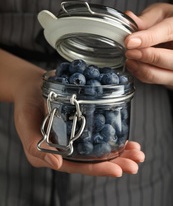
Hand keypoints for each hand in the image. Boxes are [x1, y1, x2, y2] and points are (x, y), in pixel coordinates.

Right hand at [1, 50, 143, 176]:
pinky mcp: (83, 122)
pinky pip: (99, 131)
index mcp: (55, 154)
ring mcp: (77, 135)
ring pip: (100, 147)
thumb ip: (36, 146)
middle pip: (94, 160)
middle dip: (117, 162)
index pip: (79, 166)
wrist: (31, 87)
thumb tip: (57, 164)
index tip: (118, 170)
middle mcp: (69, 148)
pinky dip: (113, 134)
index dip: (98, 169)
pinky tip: (127, 137)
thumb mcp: (25, 126)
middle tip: (135, 161)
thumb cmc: (25, 106)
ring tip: (137, 151)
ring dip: (120, 150)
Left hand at [124, 3, 172, 86]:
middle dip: (146, 57)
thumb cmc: (169, 22)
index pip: (167, 31)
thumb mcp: (160, 13)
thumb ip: (146, 18)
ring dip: (142, 69)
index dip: (147, 38)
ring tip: (129, 60)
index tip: (129, 42)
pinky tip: (134, 65)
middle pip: (170, 59)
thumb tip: (129, 17)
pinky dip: (143, 75)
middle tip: (129, 52)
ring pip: (164, 74)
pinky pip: (158, 81)